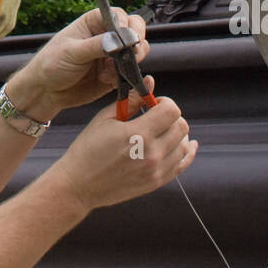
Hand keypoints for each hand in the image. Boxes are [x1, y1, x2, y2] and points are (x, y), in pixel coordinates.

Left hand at [12, 7, 149, 117]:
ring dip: (132, 62)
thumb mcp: (72, 52)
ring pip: (137, 53)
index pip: (120, 16)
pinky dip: (126, 78)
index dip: (128, 25)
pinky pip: (130, 74)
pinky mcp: (114, 75)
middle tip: (133, 54)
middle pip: (134, 32)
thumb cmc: (51, 64)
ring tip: (111, 71)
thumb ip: (97, 45)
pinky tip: (108, 82)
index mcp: (94, 22)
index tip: (130, 38)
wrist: (45, 91)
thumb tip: (120, 39)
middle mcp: (106, 36)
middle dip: (137, 43)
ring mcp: (112, 56)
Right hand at [56, 97, 196, 214]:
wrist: (80, 185)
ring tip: (161, 130)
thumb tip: (149, 82)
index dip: (164, 101)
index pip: (171, 110)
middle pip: (181, 126)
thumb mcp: (105, 119)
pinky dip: (187, 152)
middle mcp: (152, 153)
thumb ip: (131, 101)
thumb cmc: (88, 149)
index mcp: (138, 134)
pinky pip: (182, 164)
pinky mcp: (156, 182)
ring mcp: (156, 170)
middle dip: (171, 116)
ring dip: (176, 133)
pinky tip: (187, 144)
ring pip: (183, 144)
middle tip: (156, 115)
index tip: (153, 103)